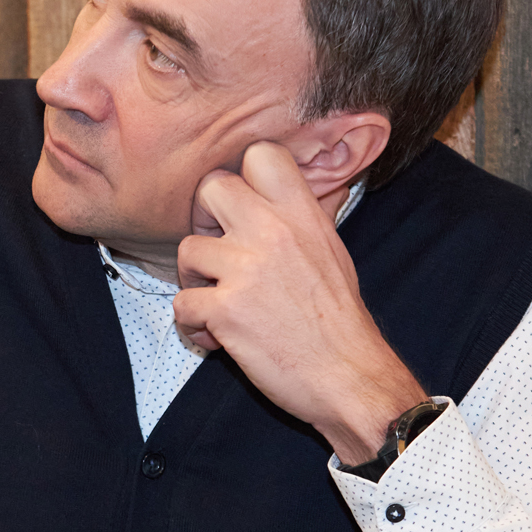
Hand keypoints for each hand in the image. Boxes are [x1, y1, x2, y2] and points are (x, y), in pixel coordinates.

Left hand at [173, 141, 426, 465]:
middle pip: (209, 188)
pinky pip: (181, 304)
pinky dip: (192, 326)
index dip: (241, 178)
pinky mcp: (226, 311)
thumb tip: (327, 181)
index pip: (259, 155)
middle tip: (217, 254)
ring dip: (194, 281)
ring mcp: (246, 270)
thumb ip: (309, 215)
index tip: (242, 212)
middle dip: (204, 222)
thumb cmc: (339, 320)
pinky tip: (216, 337)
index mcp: (302, 214)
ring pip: (187, 250)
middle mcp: (273, 232)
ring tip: (220, 305)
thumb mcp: (333, 251)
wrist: (349, 376)